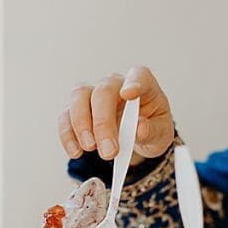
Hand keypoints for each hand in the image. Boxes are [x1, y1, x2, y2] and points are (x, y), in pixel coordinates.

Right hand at [58, 66, 174, 164]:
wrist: (138, 135)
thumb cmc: (151, 127)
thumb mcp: (161, 134)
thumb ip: (152, 130)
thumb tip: (140, 129)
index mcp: (142, 84)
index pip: (138, 75)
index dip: (133, 82)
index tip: (128, 94)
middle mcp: (115, 84)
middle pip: (103, 92)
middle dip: (103, 122)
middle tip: (109, 150)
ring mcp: (94, 94)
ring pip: (79, 98)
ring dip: (81, 125)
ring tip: (90, 148)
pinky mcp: (78, 109)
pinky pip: (66, 116)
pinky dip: (68, 134)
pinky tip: (76, 151)